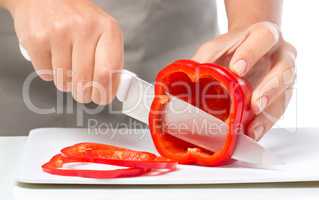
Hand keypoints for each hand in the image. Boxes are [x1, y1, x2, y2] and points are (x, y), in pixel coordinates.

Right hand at [7, 0, 122, 104]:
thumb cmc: (78, 18)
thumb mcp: (103, 32)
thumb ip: (110, 59)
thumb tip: (110, 90)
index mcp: (108, 29)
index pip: (108, 72)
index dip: (105, 93)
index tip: (102, 98)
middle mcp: (85, 28)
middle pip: (85, 82)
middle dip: (83, 93)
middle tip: (82, 91)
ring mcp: (59, 32)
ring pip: (64, 81)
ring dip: (66, 82)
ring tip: (67, 65)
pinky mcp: (37, 38)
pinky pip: (45, 74)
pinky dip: (49, 73)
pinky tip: (53, 57)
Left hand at [192, 22, 296, 139]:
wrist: (251, 48)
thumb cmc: (236, 48)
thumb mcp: (219, 46)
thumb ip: (206, 56)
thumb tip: (188, 73)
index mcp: (265, 35)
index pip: (263, 38)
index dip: (251, 53)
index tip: (236, 69)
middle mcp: (282, 55)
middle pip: (284, 69)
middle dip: (269, 88)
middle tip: (254, 103)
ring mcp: (286, 76)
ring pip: (285, 94)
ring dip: (268, 113)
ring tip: (252, 127)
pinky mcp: (284, 95)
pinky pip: (278, 111)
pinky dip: (264, 124)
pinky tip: (252, 133)